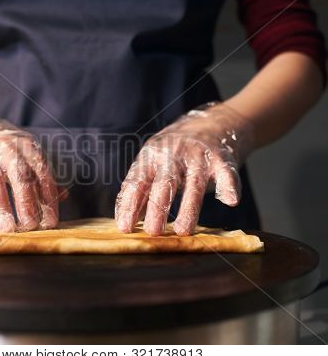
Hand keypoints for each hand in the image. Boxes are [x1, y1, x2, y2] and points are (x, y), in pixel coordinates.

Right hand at [0, 110, 59, 231]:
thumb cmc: (0, 146)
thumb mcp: (24, 154)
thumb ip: (41, 176)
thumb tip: (63, 196)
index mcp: (26, 148)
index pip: (41, 174)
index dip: (47, 198)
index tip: (50, 221)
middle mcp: (6, 149)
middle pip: (19, 177)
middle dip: (26, 202)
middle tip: (30, 225)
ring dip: (0, 206)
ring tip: (6, 227)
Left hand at [115, 103, 253, 235]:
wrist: (211, 123)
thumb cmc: (174, 153)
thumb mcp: (153, 163)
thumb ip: (141, 189)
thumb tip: (125, 220)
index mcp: (151, 157)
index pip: (137, 182)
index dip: (130, 205)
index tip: (124, 228)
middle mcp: (173, 154)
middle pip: (164, 183)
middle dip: (157, 208)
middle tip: (153, 232)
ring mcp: (198, 156)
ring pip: (193, 184)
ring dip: (188, 208)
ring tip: (182, 230)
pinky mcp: (221, 159)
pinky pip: (226, 174)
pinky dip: (229, 186)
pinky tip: (231, 201)